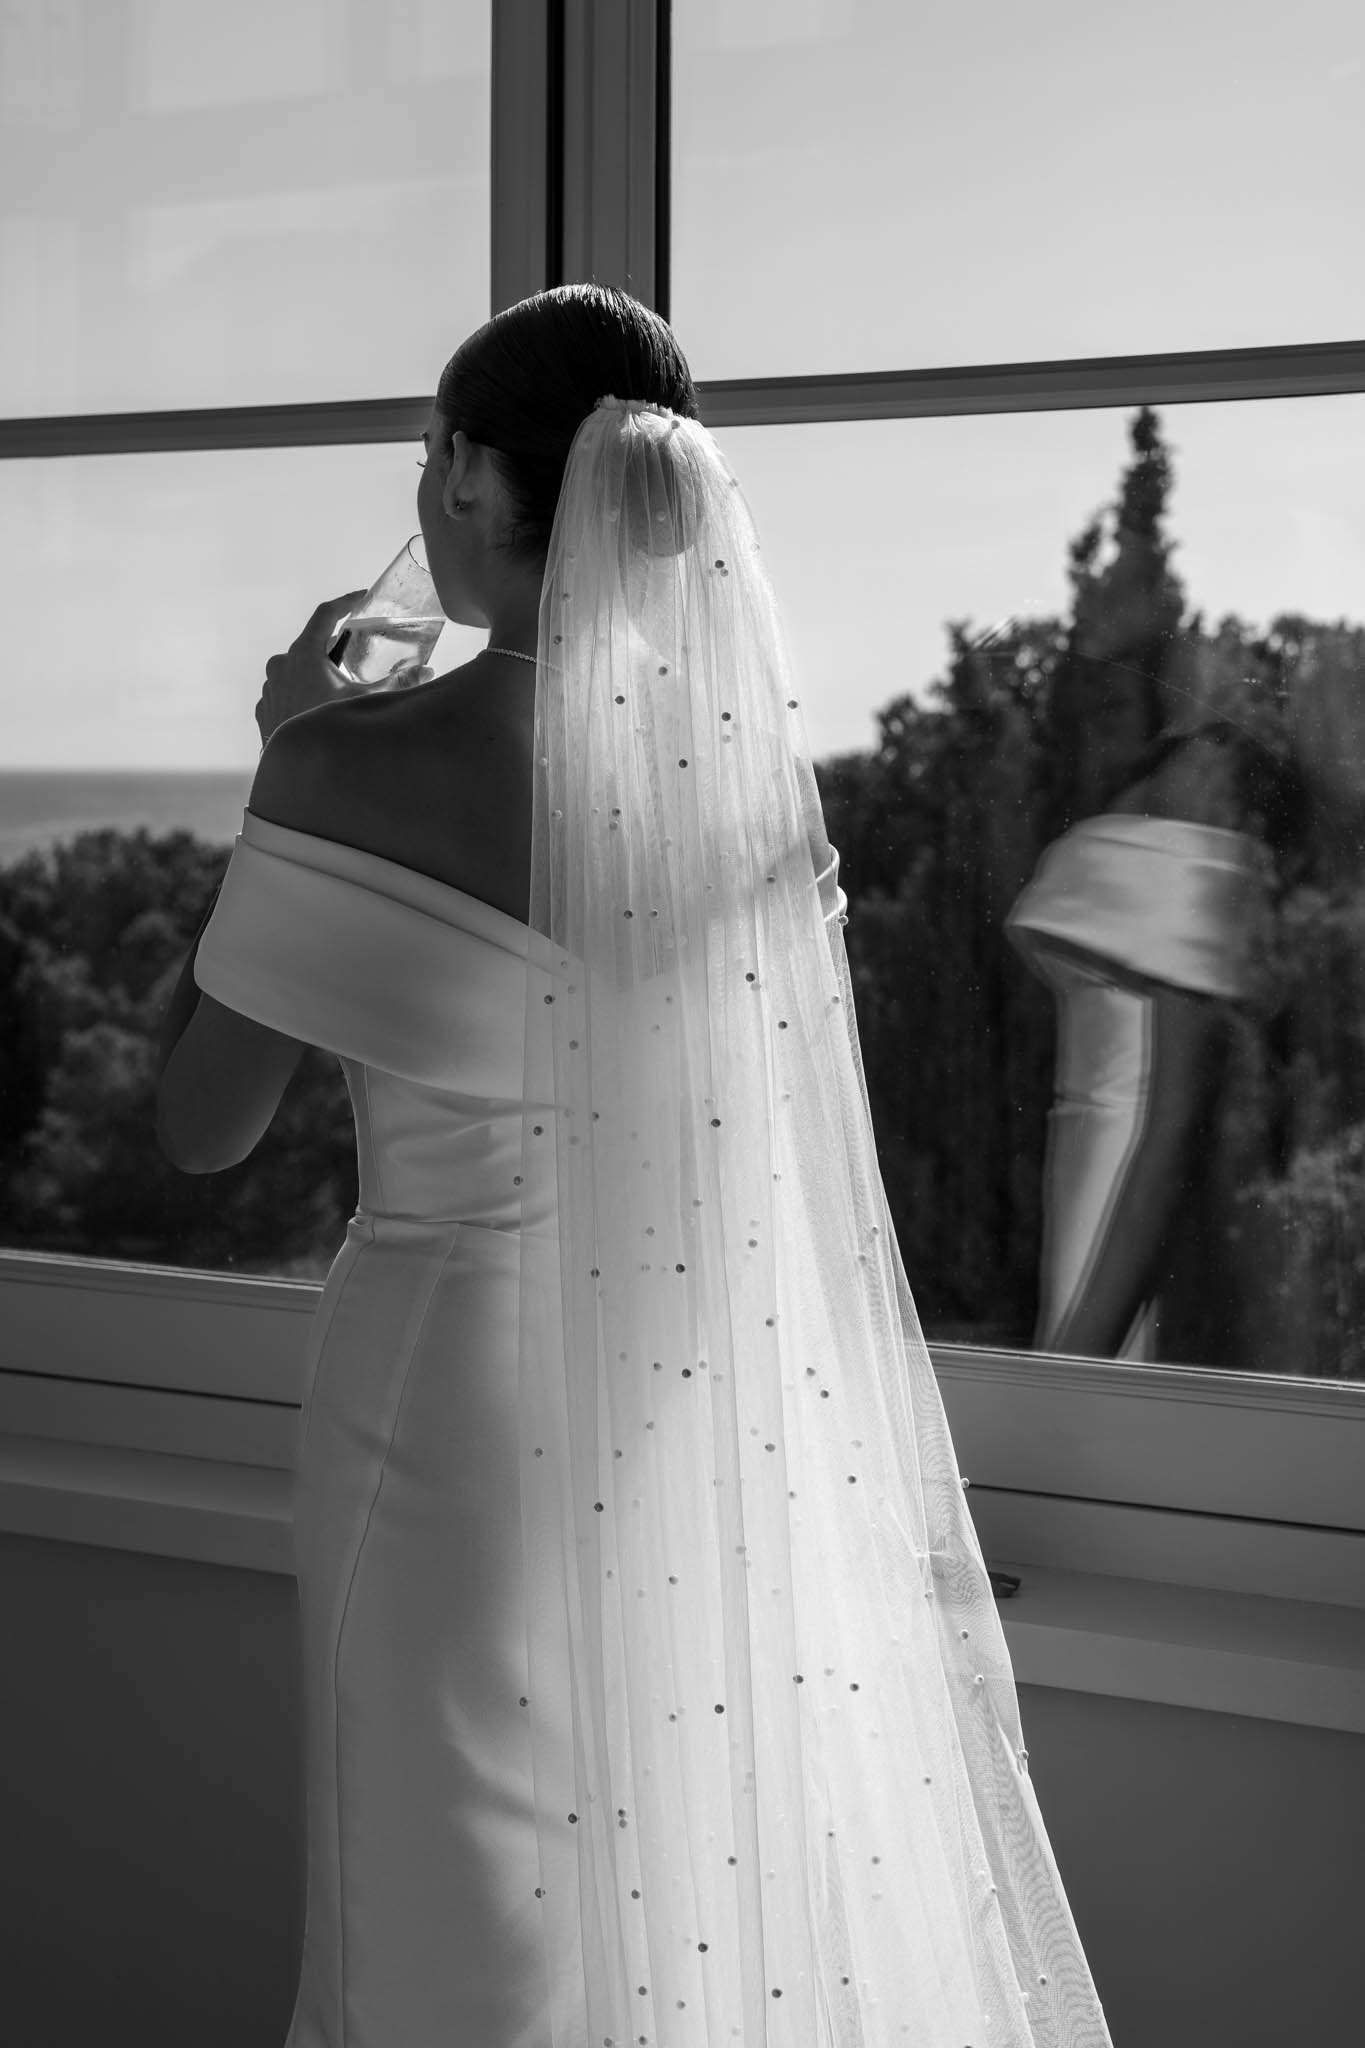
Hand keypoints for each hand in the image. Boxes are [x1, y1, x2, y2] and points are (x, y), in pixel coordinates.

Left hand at [255, 592, 435, 748]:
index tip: (361, 598)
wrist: (294, 774)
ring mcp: (269, 687)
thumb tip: (427, 671)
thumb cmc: (328, 732)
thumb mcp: (366, 703)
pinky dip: (303, 694)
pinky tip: (319, 710)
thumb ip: (396, 684)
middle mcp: (281, 665)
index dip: (346, 602)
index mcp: (303, 654)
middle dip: (334, 648)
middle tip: (355, 654)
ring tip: (339, 691)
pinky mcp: (264, 708)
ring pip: (297, 670)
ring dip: (318, 674)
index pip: (325, 614)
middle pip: (312, 644)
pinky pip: (287, 691)